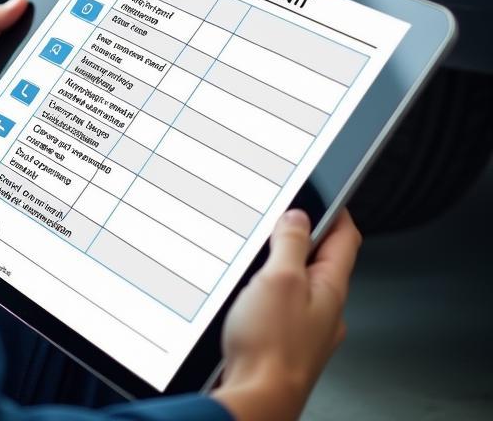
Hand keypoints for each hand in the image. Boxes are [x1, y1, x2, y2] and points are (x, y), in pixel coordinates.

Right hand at [211, 209, 361, 420]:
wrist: (256, 400)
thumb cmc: (271, 347)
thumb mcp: (279, 278)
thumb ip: (290, 243)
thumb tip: (298, 217)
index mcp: (331, 290)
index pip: (346, 240)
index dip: (338, 212)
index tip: (331, 194)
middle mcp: (325, 311)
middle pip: (321, 262)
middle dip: (302, 238)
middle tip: (281, 219)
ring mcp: (306, 330)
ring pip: (299, 286)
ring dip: (282, 267)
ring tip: (258, 256)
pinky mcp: (284, 345)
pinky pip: (282, 308)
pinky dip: (268, 293)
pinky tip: (247, 296)